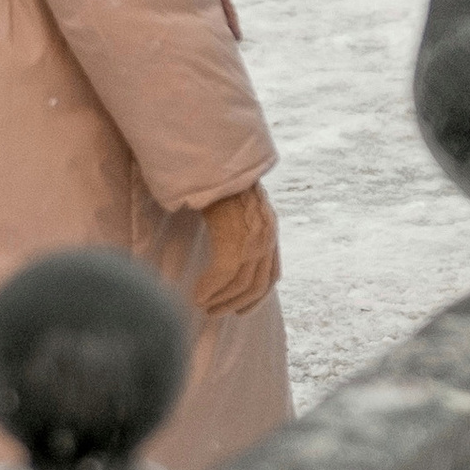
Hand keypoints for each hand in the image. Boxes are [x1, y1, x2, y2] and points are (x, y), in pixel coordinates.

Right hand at [196, 182, 278, 316]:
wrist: (211, 157)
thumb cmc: (216, 179)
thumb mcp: (237, 205)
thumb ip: (240, 226)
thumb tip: (228, 250)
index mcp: (269, 227)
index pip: (272, 274)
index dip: (257, 298)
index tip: (239, 311)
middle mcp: (266, 233)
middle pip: (258, 284)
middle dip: (236, 304)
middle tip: (214, 313)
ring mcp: (252, 234)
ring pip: (241, 282)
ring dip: (220, 300)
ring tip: (201, 304)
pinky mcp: (234, 234)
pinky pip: (224, 273)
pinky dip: (211, 288)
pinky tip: (197, 294)